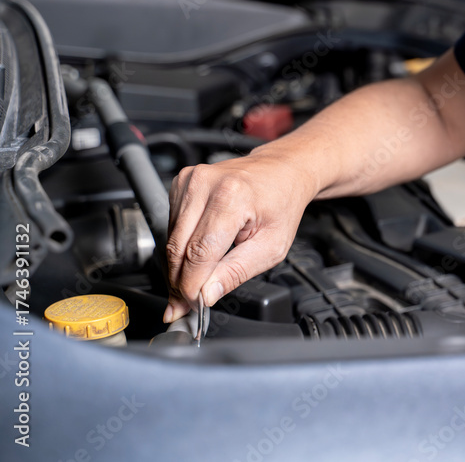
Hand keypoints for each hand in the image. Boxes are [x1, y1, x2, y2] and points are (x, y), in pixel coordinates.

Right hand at [163, 151, 317, 322]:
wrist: (282, 170)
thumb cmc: (282, 203)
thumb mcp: (272, 247)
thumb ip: (236, 272)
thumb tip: (206, 295)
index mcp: (231, 198)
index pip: (198, 254)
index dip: (192, 287)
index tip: (193, 308)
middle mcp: (205, 185)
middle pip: (177, 249)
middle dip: (180, 283)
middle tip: (185, 305)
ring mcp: (190, 180)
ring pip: (170, 239)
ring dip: (178, 266)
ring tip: (195, 281)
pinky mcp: (182, 182)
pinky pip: (172, 225)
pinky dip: (180, 245)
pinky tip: (197, 252)